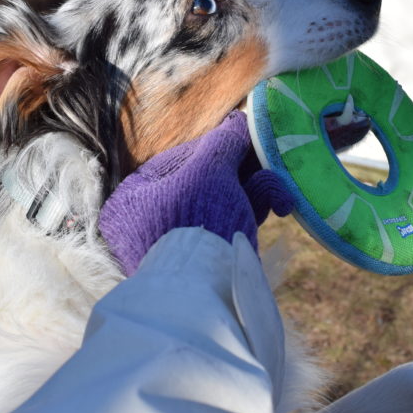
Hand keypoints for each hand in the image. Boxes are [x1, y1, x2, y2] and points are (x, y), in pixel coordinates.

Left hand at [99, 111, 293, 275]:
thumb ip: (225, 140)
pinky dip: (252, 214)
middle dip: (246, 176)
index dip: (223, 147)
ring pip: (223, 203)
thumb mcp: (211, 170)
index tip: (253, 139)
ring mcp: (175, 244)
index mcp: (134, 196)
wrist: (209, 292)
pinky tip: (278, 207)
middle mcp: (147, 221)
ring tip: (279, 199)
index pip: (185, 158)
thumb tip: (240, 120)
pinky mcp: (202, 261)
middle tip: (272, 171)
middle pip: (207, 182)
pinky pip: (229, 226)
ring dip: (256, 193)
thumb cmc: (198, 221)